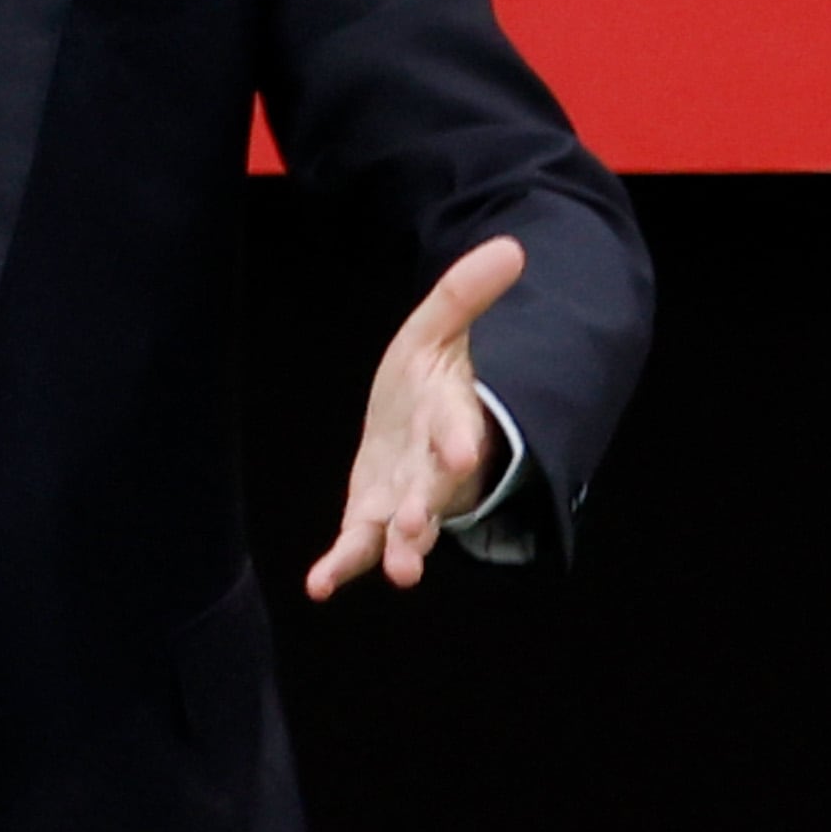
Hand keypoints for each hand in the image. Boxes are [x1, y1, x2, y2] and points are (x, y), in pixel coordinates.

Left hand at [306, 236, 522, 599]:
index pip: (458, 428)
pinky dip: (341, 565)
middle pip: (430, 493)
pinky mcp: (370, 512)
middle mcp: (430, 466)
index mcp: (449, 417)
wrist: (419, 418)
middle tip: (414, 538)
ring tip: (399, 573)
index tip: (461, 457)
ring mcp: (402, 494)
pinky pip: (357, 543)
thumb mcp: (440, 328)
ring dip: (398, 549)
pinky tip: (319, 585)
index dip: (460, 441)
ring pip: (403, 527)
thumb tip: (511, 246)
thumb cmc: (431, 375)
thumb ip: (466, 294)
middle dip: (423, 515)